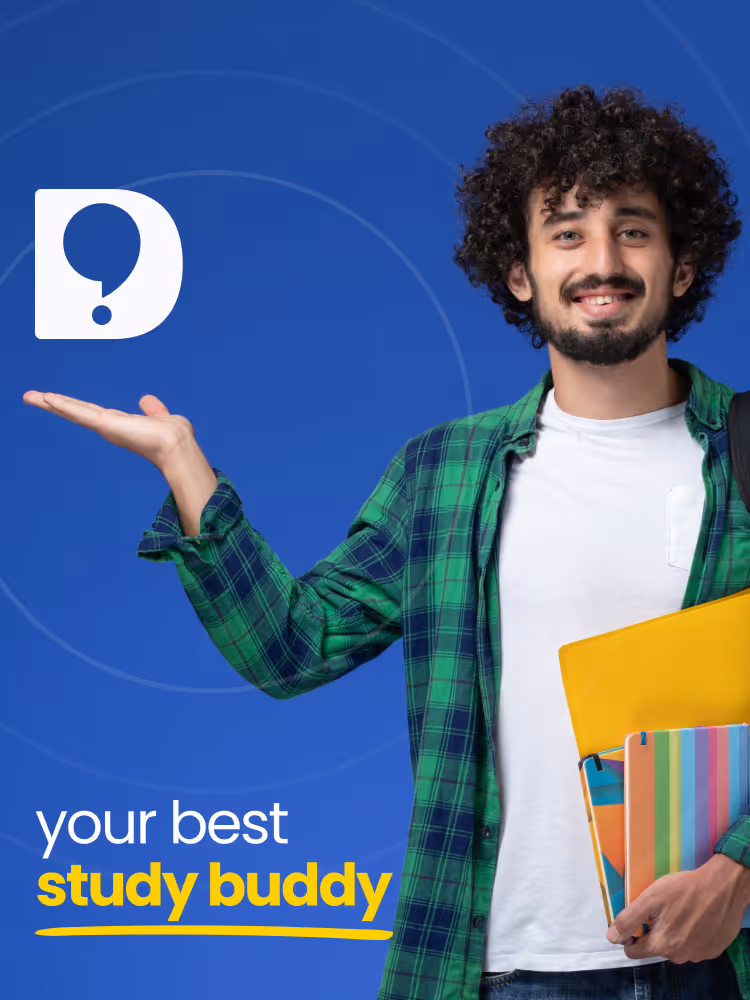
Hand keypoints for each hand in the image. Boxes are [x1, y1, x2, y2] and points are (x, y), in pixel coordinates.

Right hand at [23, 390, 193, 471]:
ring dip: (52, 403)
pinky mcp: (105, 425)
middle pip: (76, 412)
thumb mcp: (161, 417)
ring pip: (73, 411)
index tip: (57, 401)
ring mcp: (106, 427)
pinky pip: (80, 412)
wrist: (177, 446)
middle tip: (31, 397)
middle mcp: (110, 427)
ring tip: (30, 396)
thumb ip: (153, 409)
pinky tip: (46, 398)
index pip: (92, 413)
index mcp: (121, 424)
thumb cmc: (174, 436)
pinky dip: (64, 405)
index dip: (74, 407)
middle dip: (54, 405)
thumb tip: (146, 400)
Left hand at [605, 854, 749, 963]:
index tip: (639, 919)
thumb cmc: (686, 889)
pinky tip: (696, 917)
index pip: (634, 952)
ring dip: (674, 933)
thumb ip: (629, 920)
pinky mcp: (712, 950)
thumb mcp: (651, 898)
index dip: (631, 935)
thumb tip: (612, 937)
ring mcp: (698, 955)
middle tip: (663, 910)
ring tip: (681, 911)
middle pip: (655, 948)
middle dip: (654, 931)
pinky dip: (691, 934)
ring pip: (674, 947)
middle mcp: (680, 956)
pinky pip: (693, 946)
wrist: (724, 887)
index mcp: (662, 945)